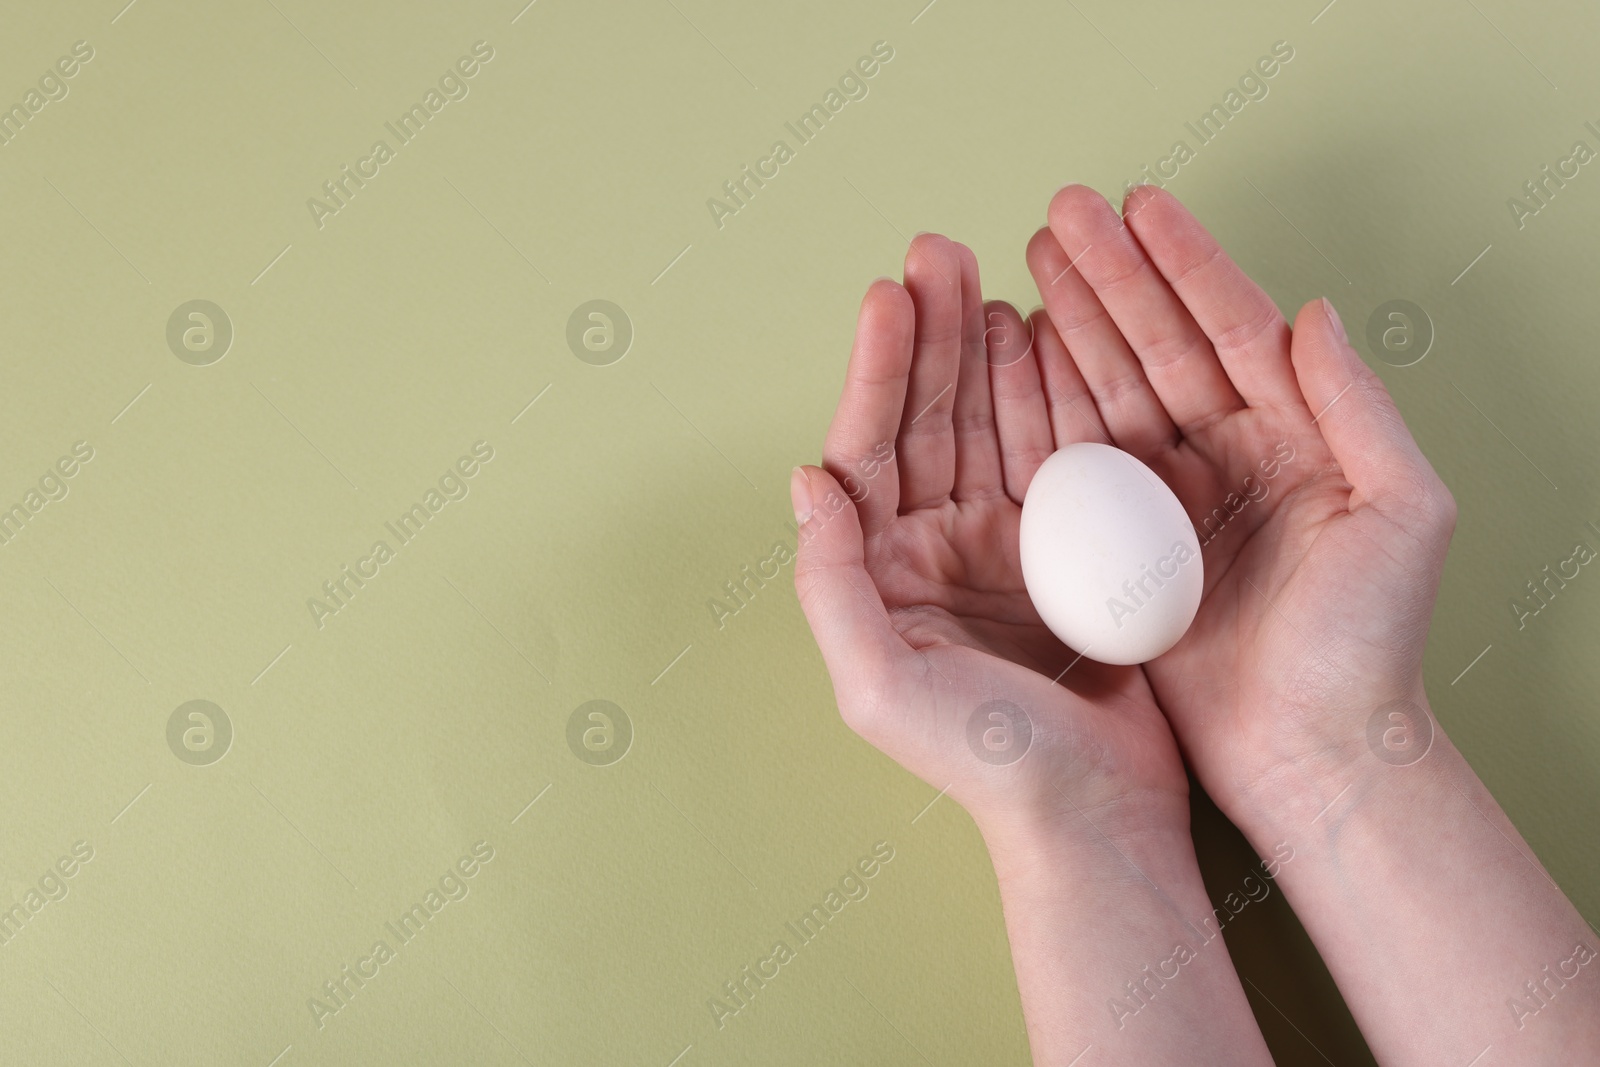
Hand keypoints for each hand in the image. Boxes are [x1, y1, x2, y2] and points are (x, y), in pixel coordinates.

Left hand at [790, 233, 1192, 844]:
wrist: (1094, 810)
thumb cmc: (984, 759)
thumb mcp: (878, 685)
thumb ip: (831, 583)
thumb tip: (805, 478)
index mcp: (881, 571)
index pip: (870, 449)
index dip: (876, 369)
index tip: (889, 294)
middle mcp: (935, 545)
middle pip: (928, 417)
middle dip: (932, 334)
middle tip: (942, 251)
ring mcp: (1004, 539)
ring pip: (991, 419)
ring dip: (990, 348)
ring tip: (994, 276)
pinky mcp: (1071, 543)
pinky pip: (1058, 447)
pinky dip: (1056, 391)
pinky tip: (1054, 335)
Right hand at [1023, 184, 1455, 817]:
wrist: (1312, 753)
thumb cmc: (1368, 647)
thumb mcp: (1401, 518)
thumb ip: (1361, 411)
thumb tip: (1314, 314)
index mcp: (1295, 436)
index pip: (1231, 327)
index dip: (1184, 262)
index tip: (1137, 205)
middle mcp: (1230, 454)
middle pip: (1159, 342)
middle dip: (1109, 274)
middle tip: (1059, 213)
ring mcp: (1172, 499)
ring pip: (1111, 387)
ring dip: (1071, 323)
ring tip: (1026, 264)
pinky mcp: (1124, 549)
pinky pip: (1077, 460)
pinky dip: (1046, 405)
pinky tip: (1017, 358)